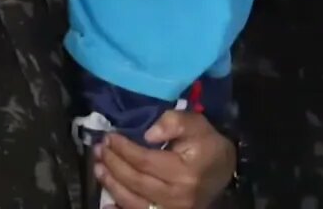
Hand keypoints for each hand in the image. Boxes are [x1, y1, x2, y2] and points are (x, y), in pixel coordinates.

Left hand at [95, 111, 234, 208]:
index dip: (124, 149)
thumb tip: (148, 134)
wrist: (224, 170)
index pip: (145, 161)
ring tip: (98, 168)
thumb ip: (174, 122)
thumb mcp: (196, 124)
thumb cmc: (208, 145)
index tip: (110, 137)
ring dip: (111, 185)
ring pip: (134, 202)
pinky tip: (107, 204)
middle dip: (113, 164)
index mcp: (185, 171)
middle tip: (99, 149)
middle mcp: (178, 196)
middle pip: (136, 182)